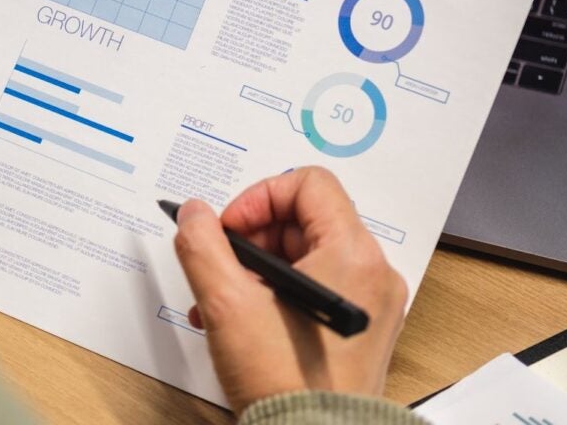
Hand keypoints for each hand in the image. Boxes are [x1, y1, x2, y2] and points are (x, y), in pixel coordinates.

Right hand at [173, 167, 407, 414]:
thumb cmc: (285, 383)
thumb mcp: (226, 302)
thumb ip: (202, 245)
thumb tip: (194, 215)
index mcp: (352, 255)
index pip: (308, 184)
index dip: (259, 197)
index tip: (230, 228)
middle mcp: (372, 274)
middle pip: (305, 218)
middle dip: (253, 236)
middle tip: (222, 263)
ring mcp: (370, 303)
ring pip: (305, 254)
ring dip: (256, 266)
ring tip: (223, 298)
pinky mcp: (358, 328)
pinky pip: (314, 286)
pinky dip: (275, 290)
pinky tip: (241, 317)